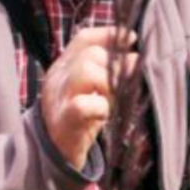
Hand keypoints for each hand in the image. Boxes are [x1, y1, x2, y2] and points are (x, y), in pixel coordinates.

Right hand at [39, 26, 137, 170]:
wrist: (55, 154)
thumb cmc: (79, 119)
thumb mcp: (90, 90)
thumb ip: (105, 72)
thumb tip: (134, 56)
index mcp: (63, 67)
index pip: (84, 39)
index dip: (109, 35)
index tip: (131, 39)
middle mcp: (58, 78)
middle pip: (89, 55)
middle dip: (115, 64)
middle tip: (128, 79)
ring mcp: (59, 98)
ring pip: (85, 71)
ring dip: (109, 82)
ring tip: (116, 97)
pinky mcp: (65, 121)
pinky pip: (83, 105)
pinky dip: (101, 107)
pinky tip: (106, 114)